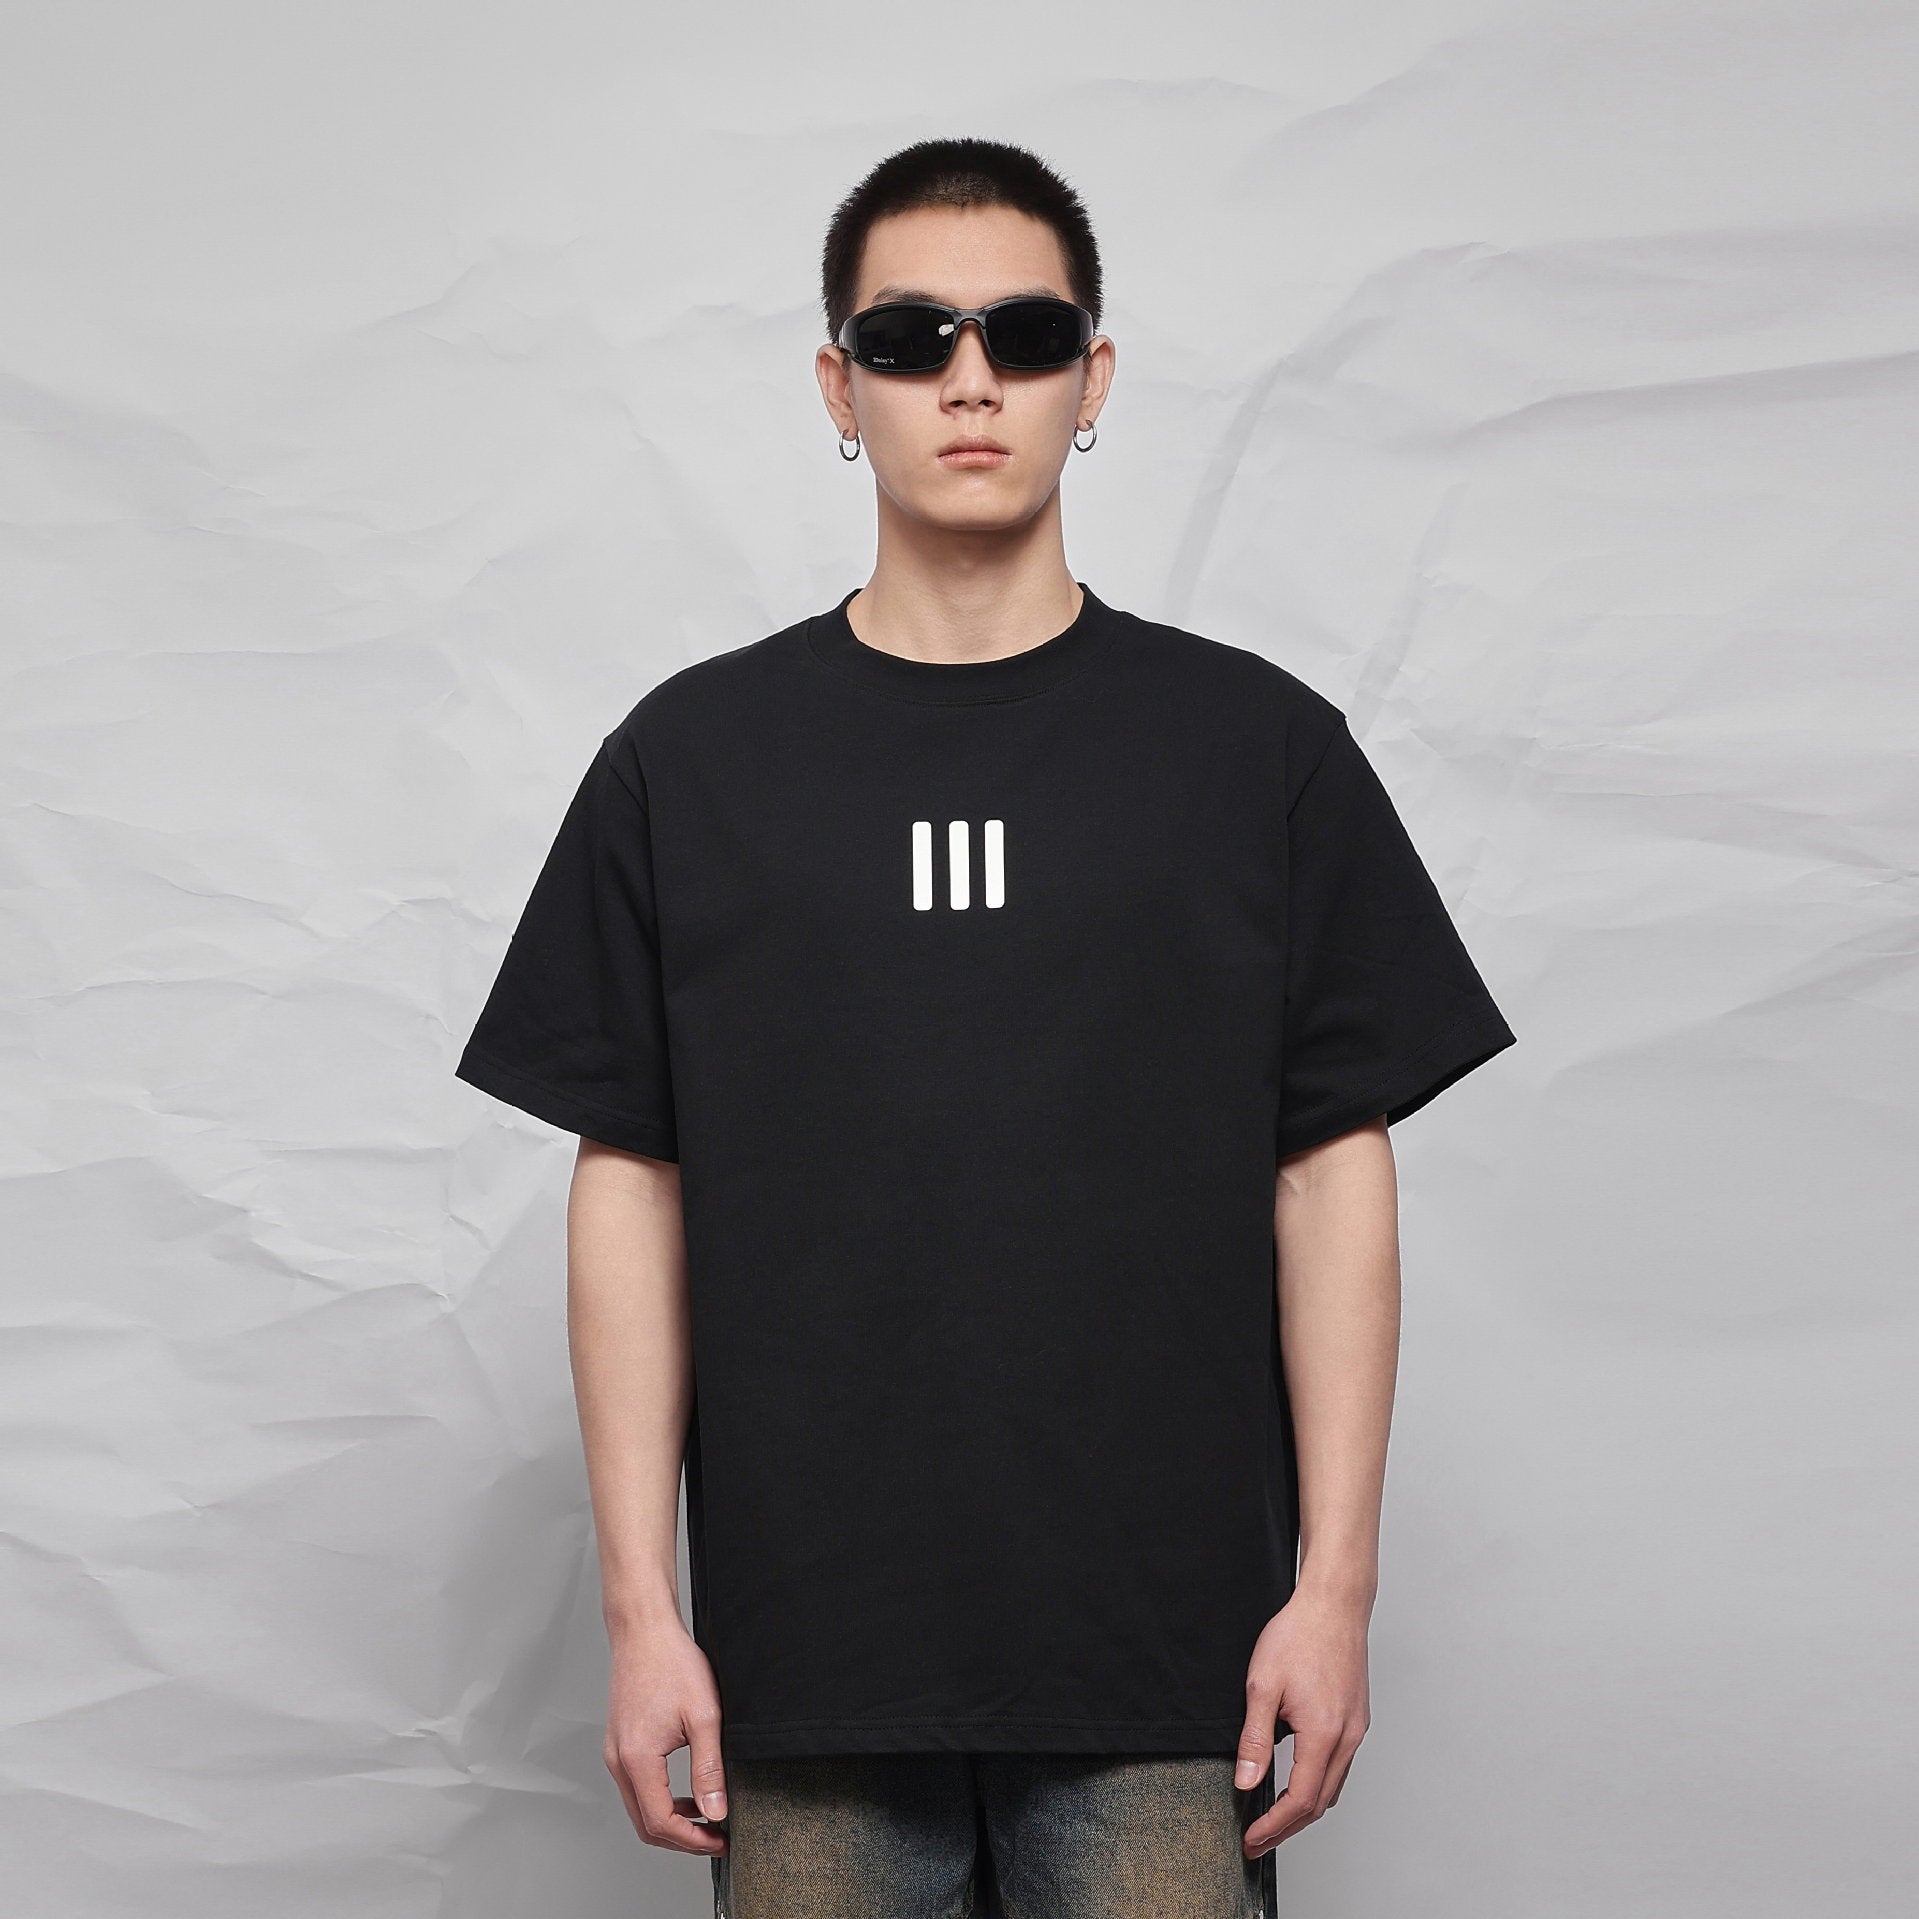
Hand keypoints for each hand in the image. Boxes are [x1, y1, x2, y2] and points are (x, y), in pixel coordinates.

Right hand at [602, 1613, 729, 1855]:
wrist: (645, 1631)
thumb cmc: (672, 1663)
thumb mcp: (703, 1717)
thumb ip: (709, 1769)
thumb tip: (716, 1812)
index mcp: (637, 1759)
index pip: (661, 1823)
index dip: (693, 1840)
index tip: (720, 1840)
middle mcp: (619, 1762)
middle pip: (645, 1825)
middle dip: (681, 1839)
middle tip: (715, 1837)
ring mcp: (615, 1754)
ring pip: (639, 1809)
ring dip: (670, 1822)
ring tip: (705, 1817)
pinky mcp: (619, 1745)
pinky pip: (636, 1788)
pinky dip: (659, 1801)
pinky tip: (685, 1793)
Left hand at [1235, 1587, 1371, 1856]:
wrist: (1333, 1605)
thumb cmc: (1299, 1636)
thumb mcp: (1262, 1686)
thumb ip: (1254, 1739)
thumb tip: (1246, 1782)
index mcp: (1324, 1735)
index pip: (1300, 1801)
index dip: (1274, 1827)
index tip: (1252, 1840)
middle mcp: (1347, 1738)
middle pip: (1320, 1803)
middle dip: (1288, 1828)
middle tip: (1258, 1840)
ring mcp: (1356, 1730)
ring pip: (1333, 1787)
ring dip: (1304, 1809)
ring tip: (1274, 1818)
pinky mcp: (1357, 1719)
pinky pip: (1340, 1766)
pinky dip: (1318, 1784)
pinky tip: (1299, 1781)